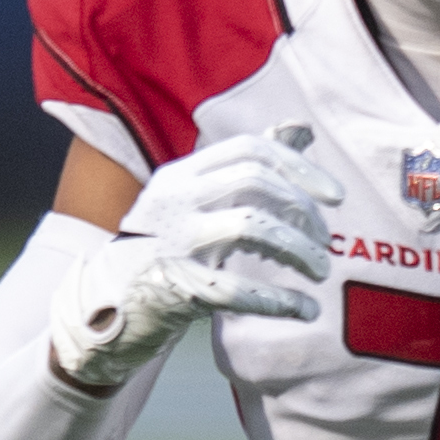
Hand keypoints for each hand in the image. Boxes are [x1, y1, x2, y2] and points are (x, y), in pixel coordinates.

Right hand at [46, 125, 345, 393]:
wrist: (104, 307)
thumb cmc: (165, 250)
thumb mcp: (199, 201)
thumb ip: (245, 167)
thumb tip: (298, 128)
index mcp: (181, 174)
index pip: (250, 150)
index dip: (299, 167)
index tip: (335, 197)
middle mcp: (175, 199)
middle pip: (255, 181)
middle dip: (303, 210)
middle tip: (325, 241)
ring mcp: (172, 241)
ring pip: (252, 227)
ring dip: (298, 249)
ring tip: (320, 271)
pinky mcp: (175, 286)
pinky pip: (238, 289)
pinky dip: (280, 301)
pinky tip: (304, 311)